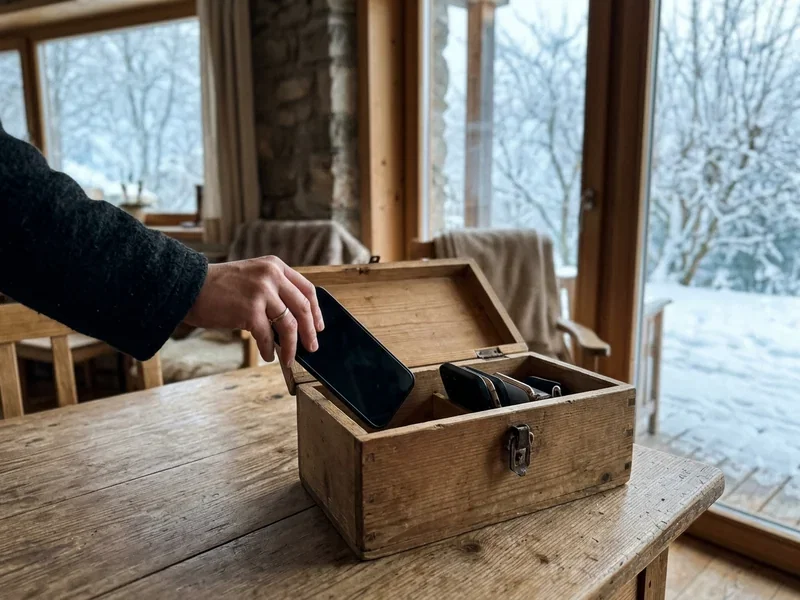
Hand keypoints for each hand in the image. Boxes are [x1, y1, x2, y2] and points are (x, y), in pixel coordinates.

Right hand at [184, 256, 323, 365]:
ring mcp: (261, 292)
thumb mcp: (252, 277)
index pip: (307, 289)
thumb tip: (294, 322)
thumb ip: (273, 291)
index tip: (319, 326)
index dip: (316, 311)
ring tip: (289, 359)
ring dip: (291, 346)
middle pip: (303, 307)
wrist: (188, 287)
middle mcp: (271, 275)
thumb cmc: (218, 287)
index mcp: (275, 266)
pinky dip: (268, 349)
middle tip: (312, 347)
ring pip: (289, 325)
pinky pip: (267, 336)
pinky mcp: (249, 310)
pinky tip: (267, 356)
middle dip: (310, 331)